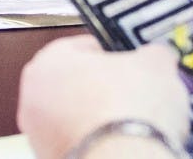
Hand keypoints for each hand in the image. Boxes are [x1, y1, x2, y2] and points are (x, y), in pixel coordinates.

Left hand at [17, 35, 189, 158]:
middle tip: (134, 90)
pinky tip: (123, 140)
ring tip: (133, 120)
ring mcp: (40, 134)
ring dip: (101, 116)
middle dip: (104, 86)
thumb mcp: (156, 63)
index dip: (113, 52)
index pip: (82, 45)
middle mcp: (35, 97)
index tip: (130, 60)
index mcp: (49, 60)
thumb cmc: (125, 113)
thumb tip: (157, 57)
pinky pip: (82, 140)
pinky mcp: (54, 158)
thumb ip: (151, 54)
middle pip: (75, 82)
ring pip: (76, 115)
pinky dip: (99, 139)